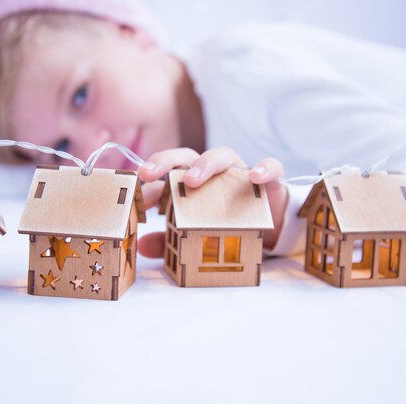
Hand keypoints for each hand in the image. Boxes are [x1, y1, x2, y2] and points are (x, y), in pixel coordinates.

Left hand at [137, 147, 288, 257]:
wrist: (268, 228)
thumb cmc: (225, 225)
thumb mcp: (194, 237)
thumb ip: (169, 240)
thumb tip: (143, 246)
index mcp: (191, 183)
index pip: (166, 173)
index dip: (149, 181)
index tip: (133, 192)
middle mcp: (213, 173)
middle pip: (187, 155)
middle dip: (166, 160)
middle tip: (148, 174)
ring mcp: (240, 174)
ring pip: (223, 155)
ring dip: (206, 164)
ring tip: (192, 180)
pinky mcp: (269, 181)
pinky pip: (272, 167)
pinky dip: (265, 168)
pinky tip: (255, 176)